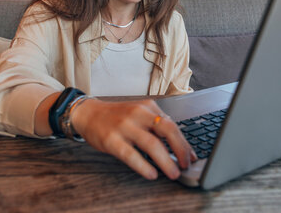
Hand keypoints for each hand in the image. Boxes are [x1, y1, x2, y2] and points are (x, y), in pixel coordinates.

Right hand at [71, 98, 195, 179]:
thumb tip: (177, 146)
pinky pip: (132, 155)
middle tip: (185, 165)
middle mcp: (138, 114)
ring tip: (173, 173)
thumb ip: (156, 125)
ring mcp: (125, 126)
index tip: (191, 157)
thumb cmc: (116, 116)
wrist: (89, 114)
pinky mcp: (112, 140)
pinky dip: (144, 166)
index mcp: (148, 107)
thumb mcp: (139, 113)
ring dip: (166, 162)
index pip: (172, 125)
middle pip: (167, 130)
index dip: (184, 143)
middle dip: (180, 149)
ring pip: (152, 144)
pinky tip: (152, 174)